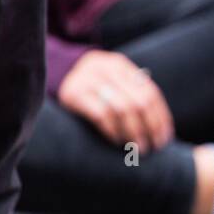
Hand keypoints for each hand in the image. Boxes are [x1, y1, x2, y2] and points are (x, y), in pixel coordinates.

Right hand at [57, 50, 173, 151]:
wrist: (49, 73)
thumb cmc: (89, 86)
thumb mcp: (111, 83)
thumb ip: (131, 95)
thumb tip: (159, 129)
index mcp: (121, 66)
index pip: (150, 92)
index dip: (160, 117)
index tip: (164, 137)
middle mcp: (107, 69)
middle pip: (139, 101)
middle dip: (149, 127)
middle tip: (152, 147)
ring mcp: (89, 79)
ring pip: (122, 108)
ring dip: (133, 132)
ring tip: (137, 147)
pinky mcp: (73, 94)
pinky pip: (101, 114)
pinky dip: (113, 130)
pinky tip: (117, 141)